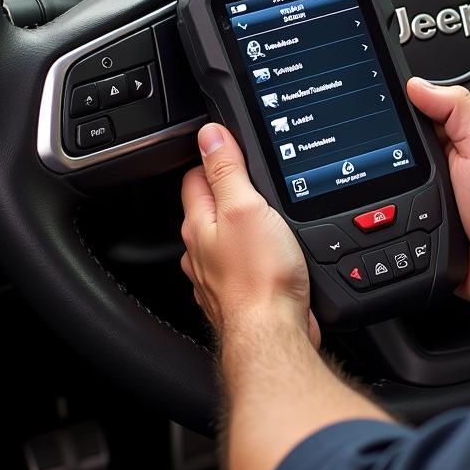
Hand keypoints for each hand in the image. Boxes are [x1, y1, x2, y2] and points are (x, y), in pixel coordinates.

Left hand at [180, 123, 320, 351]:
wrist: (274, 334)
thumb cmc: (260, 277)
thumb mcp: (245, 208)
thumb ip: (227, 170)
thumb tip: (210, 135)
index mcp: (199, 223)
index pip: (195, 176)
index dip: (215, 157)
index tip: (234, 147)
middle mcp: (201, 250)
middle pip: (210, 207)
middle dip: (230, 191)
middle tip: (256, 177)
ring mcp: (218, 275)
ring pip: (226, 238)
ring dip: (243, 224)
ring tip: (267, 212)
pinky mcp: (240, 294)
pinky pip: (243, 263)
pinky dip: (255, 253)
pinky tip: (273, 252)